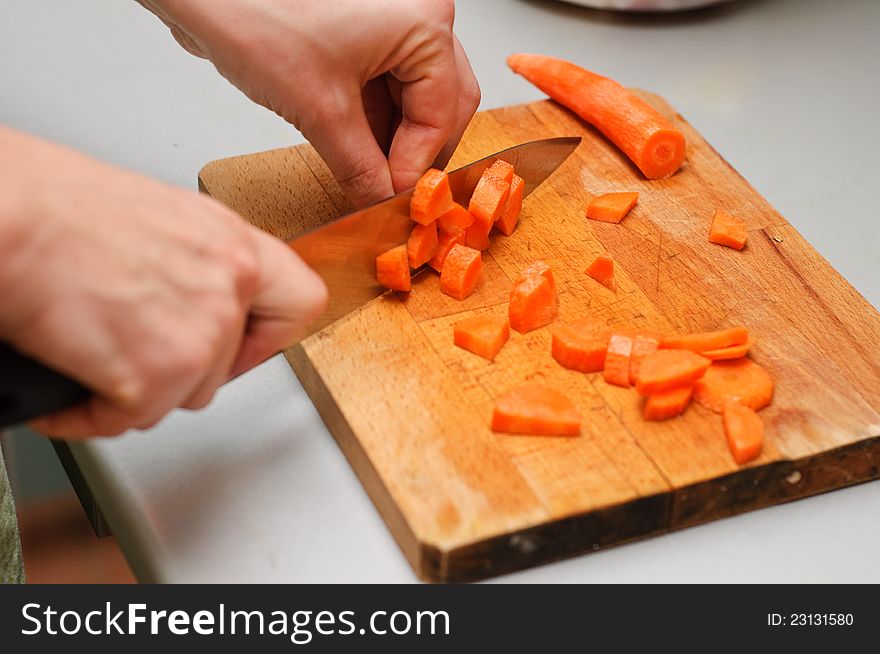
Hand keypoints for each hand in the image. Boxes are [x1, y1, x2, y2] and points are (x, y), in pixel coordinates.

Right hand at [0, 127, 326, 437]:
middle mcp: (231, 288)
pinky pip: (128, 420)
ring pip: (181, 397)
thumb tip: (190, 301)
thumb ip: (197, 267)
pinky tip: (68, 383)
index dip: (267, 334)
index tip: (242, 343)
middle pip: (225, 368)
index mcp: (233, 244)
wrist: (8, 214)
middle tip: (133, 352)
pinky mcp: (157, 377)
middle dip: (177, 370)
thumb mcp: (159, 221)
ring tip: (93, 358)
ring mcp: (200, 335)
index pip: (299, 303)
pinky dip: (89, 414)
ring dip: (134, 391)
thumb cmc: (57, 206)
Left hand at [139, 0, 480, 206]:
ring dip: (396, 143)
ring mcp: (390, 25)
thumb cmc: (255, 16)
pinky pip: (388, 90)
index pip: (441, 114)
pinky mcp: (363, 36)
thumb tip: (383, 202)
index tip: (398, 199)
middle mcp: (415, 18)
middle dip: (416, 153)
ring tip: (373, 179)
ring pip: (415, 100)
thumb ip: (361, 168)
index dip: (418, 165)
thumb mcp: (320, 111)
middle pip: (441, 105)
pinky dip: (377, 126)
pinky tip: (361, 156)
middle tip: (394, 192)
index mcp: (423, 24)